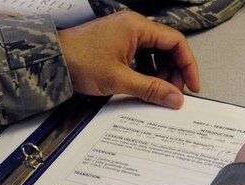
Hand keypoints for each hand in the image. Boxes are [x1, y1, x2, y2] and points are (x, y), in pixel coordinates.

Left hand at [58, 11, 199, 108]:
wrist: (51, 60)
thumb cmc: (79, 62)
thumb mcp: (119, 79)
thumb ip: (151, 89)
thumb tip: (175, 98)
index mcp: (137, 27)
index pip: (176, 42)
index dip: (188, 65)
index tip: (192, 86)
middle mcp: (133, 26)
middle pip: (168, 46)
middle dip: (175, 71)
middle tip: (174, 93)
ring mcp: (125, 33)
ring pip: (155, 52)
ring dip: (162, 72)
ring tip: (159, 91)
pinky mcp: (117, 43)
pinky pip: (142, 55)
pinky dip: (148, 70)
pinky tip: (145, 85)